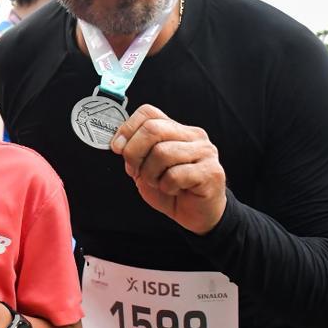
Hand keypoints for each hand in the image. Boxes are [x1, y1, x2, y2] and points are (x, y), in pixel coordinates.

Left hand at [110, 105, 226, 234]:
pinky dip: (167, 186)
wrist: (197, 215)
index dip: (127, 129)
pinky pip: (176, 174)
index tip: (117, 148)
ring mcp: (204, 152)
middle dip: (134, 153)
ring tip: (158, 183)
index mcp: (176, 130)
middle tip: (135, 170)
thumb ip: (135, 152)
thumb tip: (118, 143)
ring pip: (163, 152)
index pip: (148, 113)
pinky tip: (174, 190)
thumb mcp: (146, 167)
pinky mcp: (210, 172)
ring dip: (151, 174)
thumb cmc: (173, 189)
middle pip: (153, 129)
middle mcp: (193, 136)